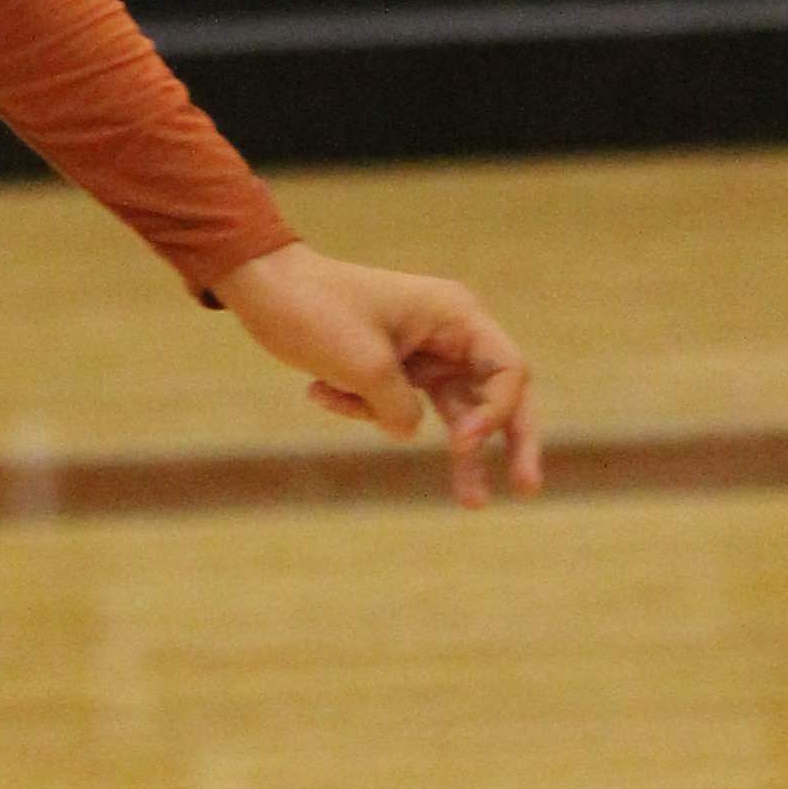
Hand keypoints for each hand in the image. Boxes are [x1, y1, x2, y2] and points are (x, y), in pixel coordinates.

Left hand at [220, 240, 543, 508]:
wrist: (261, 285)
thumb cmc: (314, 312)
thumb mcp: (364, 367)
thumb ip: (400, 408)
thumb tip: (409, 430)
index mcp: (454, 315)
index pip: (507, 372)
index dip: (497, 414)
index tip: (463, 443)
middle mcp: (448, 332)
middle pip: (496, 394)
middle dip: (511, 441)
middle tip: (526, 488)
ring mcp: (422, 350)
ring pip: (453, 410)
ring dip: (455, 451)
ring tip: (473, 502)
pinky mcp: (392, 366)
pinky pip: (399, 406)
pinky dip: (367, 411)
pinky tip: (317, 391)